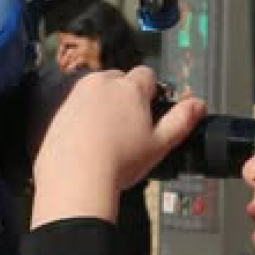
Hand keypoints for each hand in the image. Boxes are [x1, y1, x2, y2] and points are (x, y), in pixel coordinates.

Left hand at [29, 66, 204, 226]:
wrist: (75, 179)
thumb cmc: (119, 162)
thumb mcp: (160, 144)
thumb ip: (181, 120)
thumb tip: (198, 104)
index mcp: (130, 88)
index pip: (147, 75)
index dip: (151, 92)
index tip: (149, 111)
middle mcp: (102, 83)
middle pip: (119, 79)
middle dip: (124, 96)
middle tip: (127, 127)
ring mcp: (76, 93)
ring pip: (95, 90)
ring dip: (101, 104)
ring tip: (105, 136)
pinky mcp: (57, 107)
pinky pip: (73, 104)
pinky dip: (79, 115)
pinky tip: (85, 140)